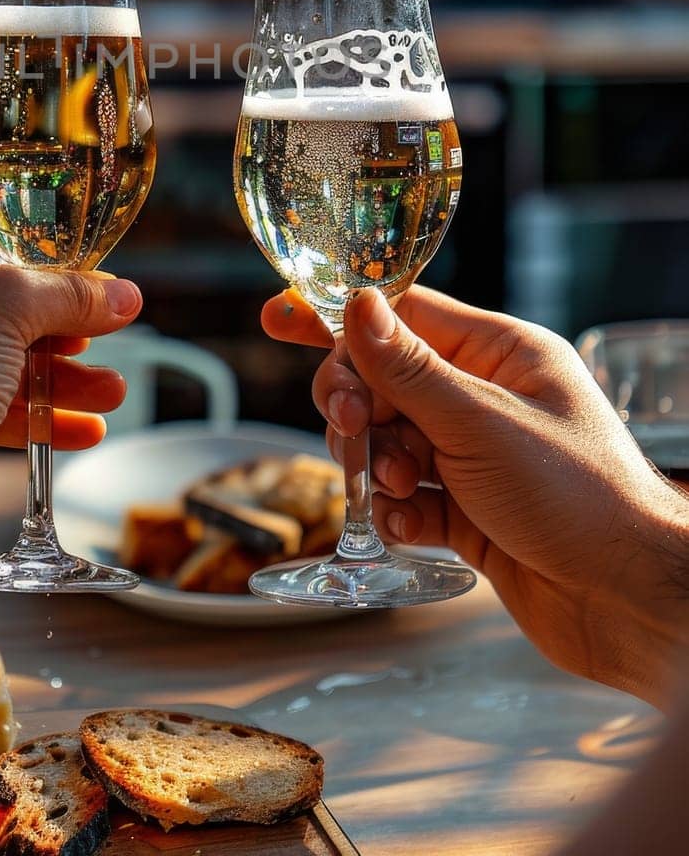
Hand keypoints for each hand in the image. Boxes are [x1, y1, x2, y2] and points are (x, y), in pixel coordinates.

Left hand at [0, 221, 141, 538]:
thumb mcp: (5, 310)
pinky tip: (82, 428)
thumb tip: (124, 296)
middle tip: (105, 336)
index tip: (88, 281)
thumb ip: (68, 294)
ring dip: (57, 380)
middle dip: (59, 332)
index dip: (38, 265)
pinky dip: (31, 413)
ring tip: (109, 393)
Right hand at [262, 285, 688, 706]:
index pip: (404, 316)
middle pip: (385, 381)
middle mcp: (486, 399)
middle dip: (357, 406)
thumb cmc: (577, 497)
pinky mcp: (471, 514)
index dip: (342, 317)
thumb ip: (407, 369)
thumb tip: (355, 306)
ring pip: (389, 442)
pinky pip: (408, 500)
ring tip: (401, 489)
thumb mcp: (480, 422)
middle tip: (351, 431)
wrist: (629, 601)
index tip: (279, 317)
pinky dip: (399, 513)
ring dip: (378, 466)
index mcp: (501, 354)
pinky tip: (411, 528)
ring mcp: (478, 458)